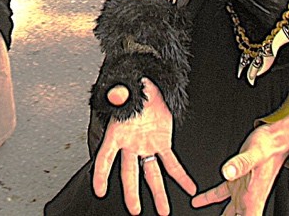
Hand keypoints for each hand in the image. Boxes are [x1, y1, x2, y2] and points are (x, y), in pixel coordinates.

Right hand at [93, 79, 195, 214]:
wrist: (147, 85)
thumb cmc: (132, 88)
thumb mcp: (123, 90)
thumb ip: (119, 94)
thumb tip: (117, 94)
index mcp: (117, 132)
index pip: (105, 155)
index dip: (101, 173)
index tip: (99, 190)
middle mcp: (131, 144)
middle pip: (130, 172)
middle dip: (132, 192)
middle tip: (135, 210)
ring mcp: (147, 145)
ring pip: (152, 173)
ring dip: (158, 193)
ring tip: (163, 210)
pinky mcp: (163, 143)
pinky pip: (172, 163)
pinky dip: (181, 176)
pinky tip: (189, 188)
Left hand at [190, 113, 288, 215]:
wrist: (275, 138)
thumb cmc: (269, 147)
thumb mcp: (254, 154)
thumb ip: (241, 164)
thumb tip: (227, 172)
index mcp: (253, 197)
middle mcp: (248, 197)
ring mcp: (242, 190)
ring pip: (229, 212)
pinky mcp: (236, 181)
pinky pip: (220, 195)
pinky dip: (208, 199)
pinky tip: (197, 201)